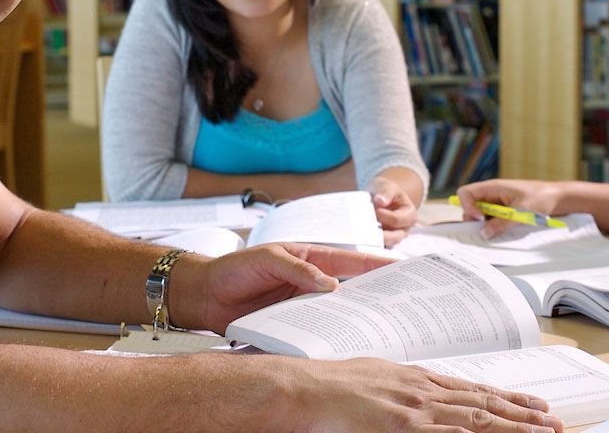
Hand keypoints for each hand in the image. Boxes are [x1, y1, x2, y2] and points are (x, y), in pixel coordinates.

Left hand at [173, 243, 390, 333]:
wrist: (204, 296)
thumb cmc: (233, 269)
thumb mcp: (266, 260)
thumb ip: (297, 270)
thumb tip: (331, 285)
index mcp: (311, 259)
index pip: (350, 261)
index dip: (378, 264)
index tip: (404, 268)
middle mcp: (312, 283)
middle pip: (352, 290)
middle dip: (377, 296)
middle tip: (404, 305)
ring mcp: (303, 306)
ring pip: (337, 315)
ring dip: (356, 321)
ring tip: (382, 331)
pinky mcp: (291, 327)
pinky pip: (316, 333)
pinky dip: (329, 340)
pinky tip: (344, 349)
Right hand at [297, 358, 563, 432]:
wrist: (304, 389)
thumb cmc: (329, 386)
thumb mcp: (374, 375)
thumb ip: (401, 387)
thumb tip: (417, 392)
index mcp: (414, 377)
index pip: (471, 390)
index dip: (505, 399)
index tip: (531, 404)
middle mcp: (421, 391)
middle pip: (481, 404)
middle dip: (521, 414)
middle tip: (553, 422)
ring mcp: (415, 410)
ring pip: (475, 420)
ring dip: (512, 427)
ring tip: (543, 432)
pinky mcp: (403, 426)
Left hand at [369, 175, 418, 246]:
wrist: (381, 196)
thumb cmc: (386, 191)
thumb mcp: (387, 186)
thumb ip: (386, 192)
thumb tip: (380, 201)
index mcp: (409, 214)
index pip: (398, 220)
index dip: (386, 216)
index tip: (376, 210)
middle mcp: (404, 228)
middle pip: (395, 237)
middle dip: (381, 235)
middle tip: (367, 232)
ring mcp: (394, 237)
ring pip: (386, 244)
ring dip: (375, 241)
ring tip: (363, 237)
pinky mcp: (384, 242)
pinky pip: (378, 247)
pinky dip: (370, 244)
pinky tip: (361, 241)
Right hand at [457, 179, 561, 236]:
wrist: (559, 198)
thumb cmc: (542, 197)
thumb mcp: (521, 211)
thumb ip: (502, 223)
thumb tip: (484, 234)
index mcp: (493, 187)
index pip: (466, 193)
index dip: (467, 206)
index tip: (479, 219)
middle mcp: (492, 195)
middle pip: (470, 207)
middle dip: (474, 220)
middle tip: (487, 231)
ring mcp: (498, 204)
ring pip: (481, 216)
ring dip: (486, 226)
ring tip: (500, 232)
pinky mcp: (504, 212)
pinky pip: (492, 221)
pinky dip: (495, 228)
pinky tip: (505, 232)